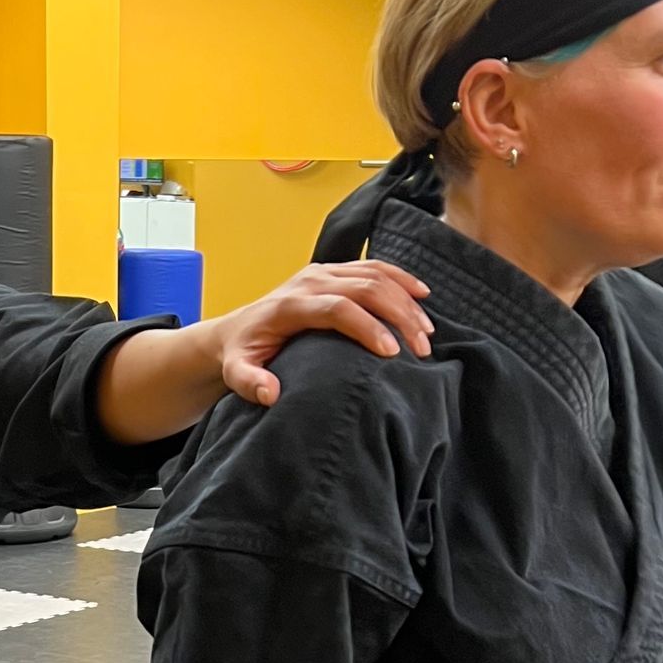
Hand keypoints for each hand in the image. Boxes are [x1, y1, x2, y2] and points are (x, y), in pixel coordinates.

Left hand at [215, 262, 432, 406]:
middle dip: (399, 315)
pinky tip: (422, 296)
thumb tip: (271, 394)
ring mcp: (323, 272)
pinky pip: (373, 267)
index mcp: (291, 305)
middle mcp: (309, 281)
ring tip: (427, 332)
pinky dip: (400, 279)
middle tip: (422, 348)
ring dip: (406, 300)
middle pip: (365, 287)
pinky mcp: (333, 271)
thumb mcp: (236, 373)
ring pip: (374, 275)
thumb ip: (249, 383)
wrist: (235, 332)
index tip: (392, 353)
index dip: (368, 327)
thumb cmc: (241, 355)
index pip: (338, 307)